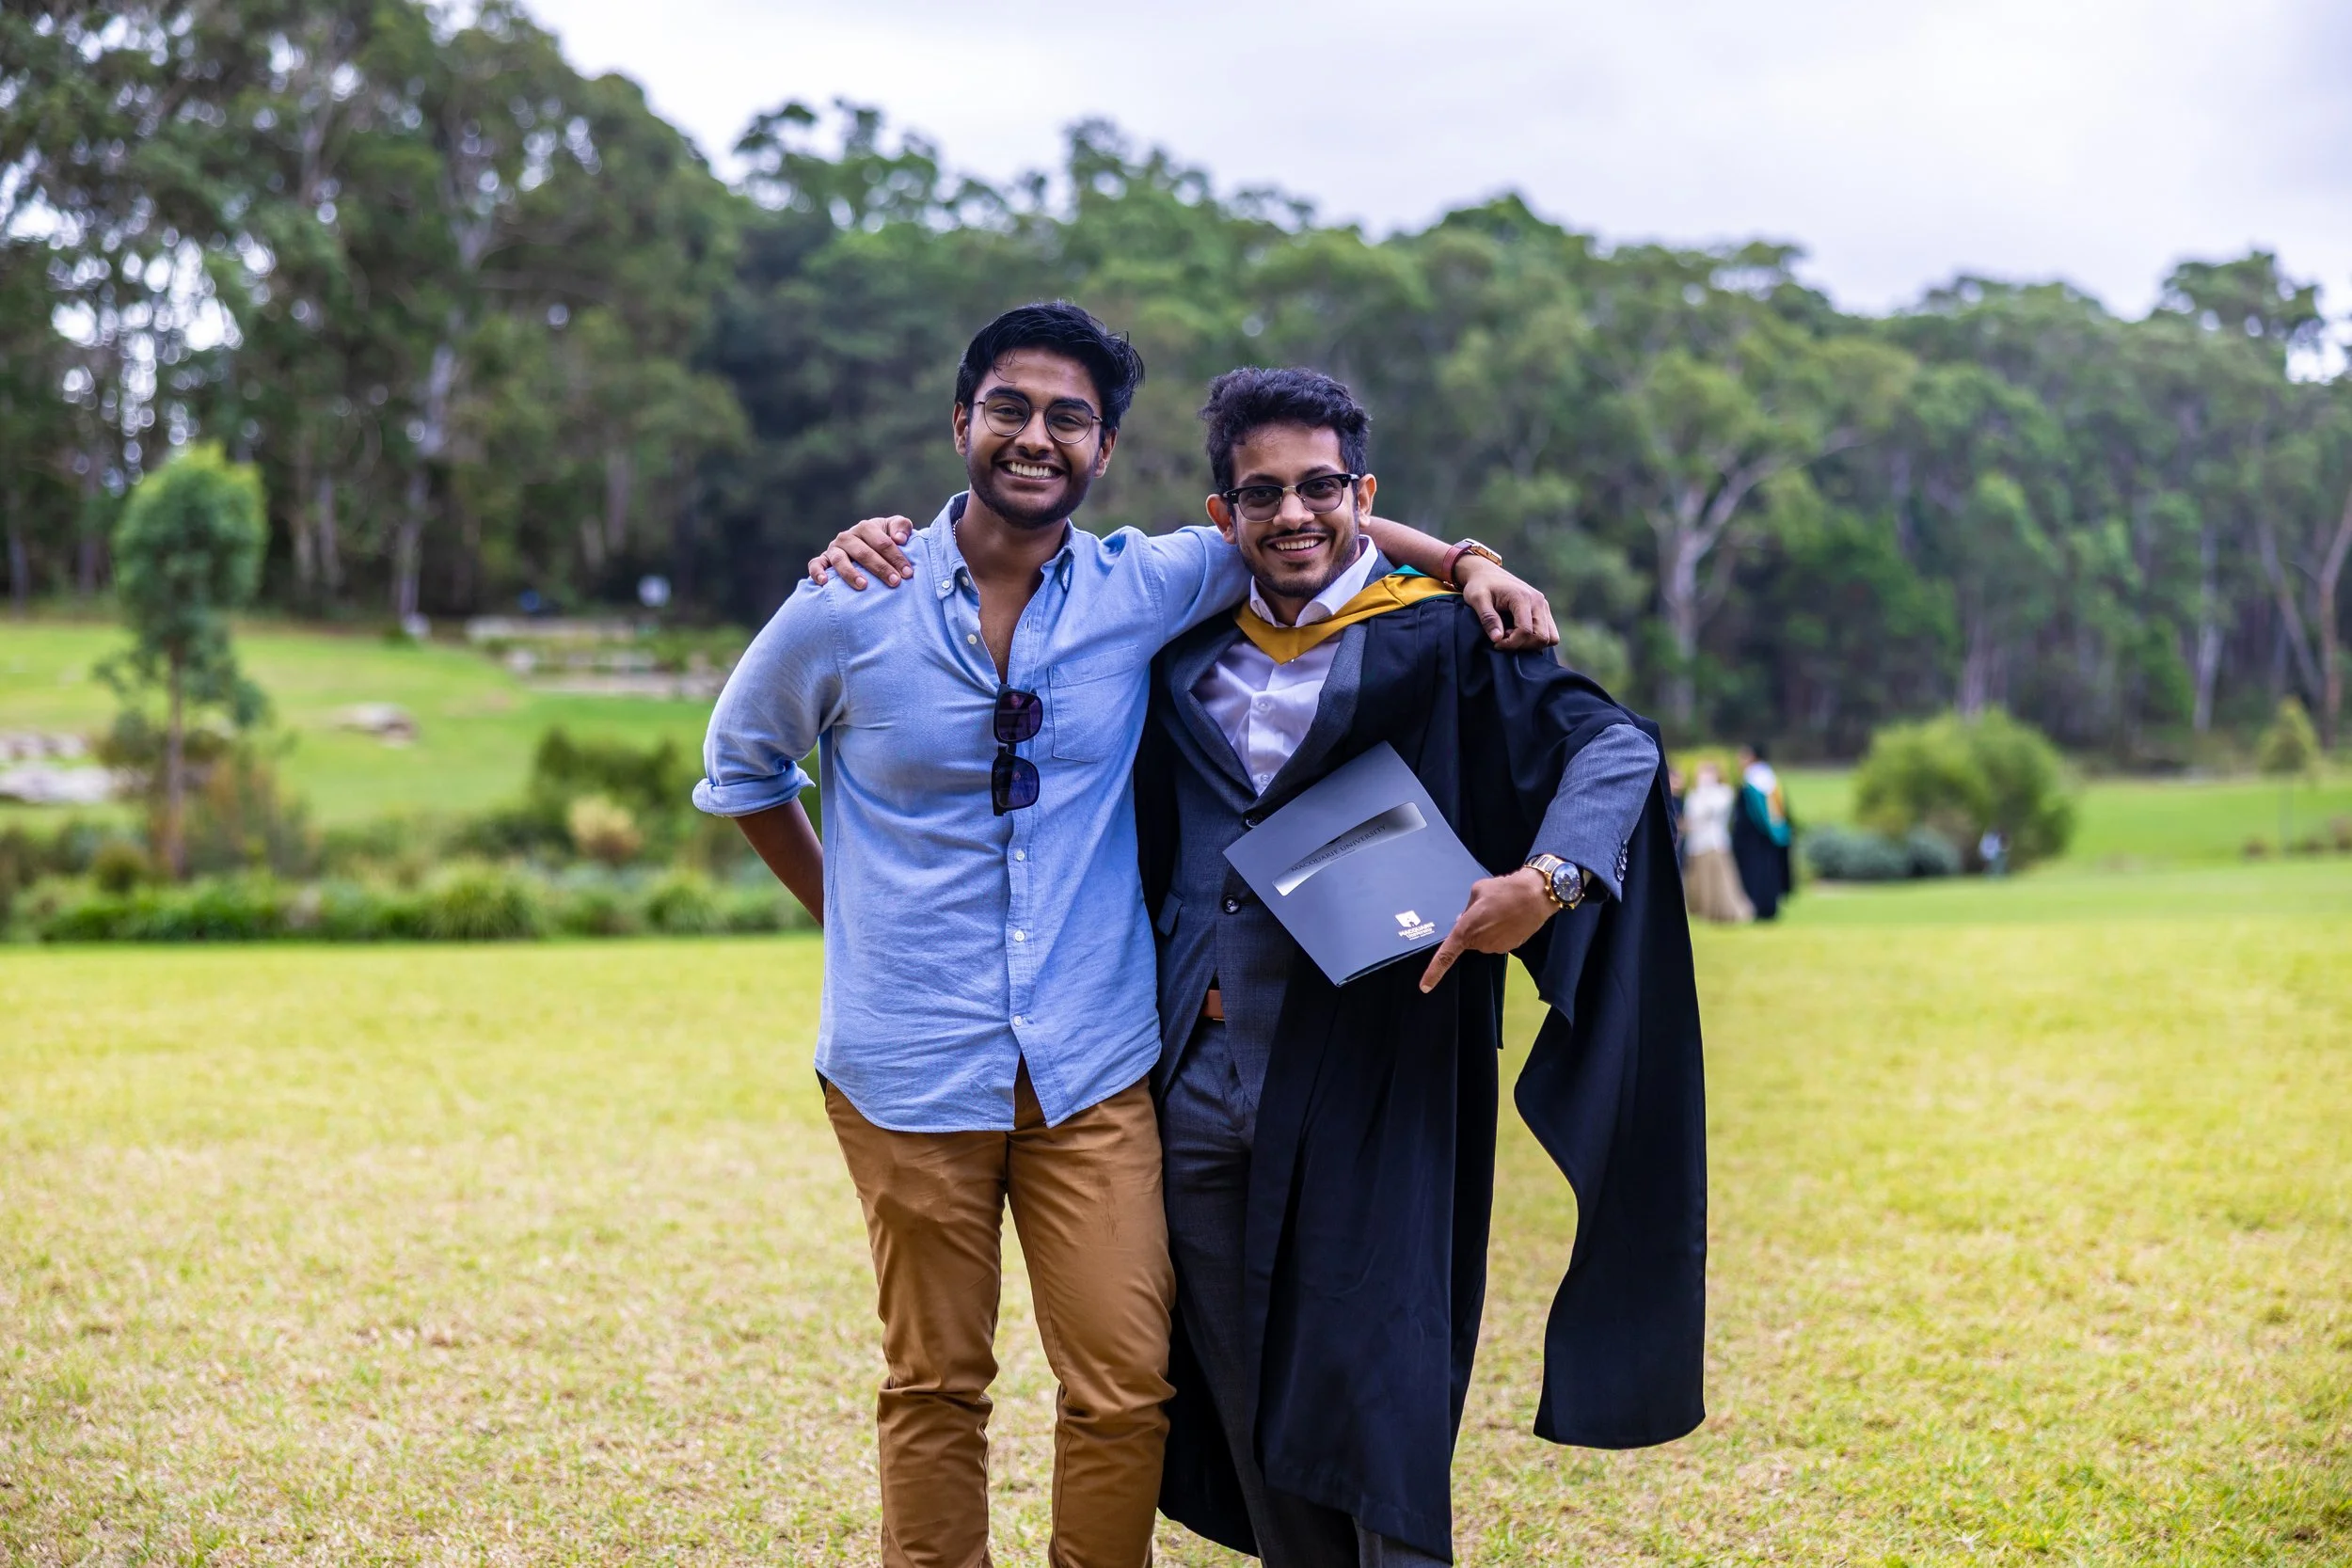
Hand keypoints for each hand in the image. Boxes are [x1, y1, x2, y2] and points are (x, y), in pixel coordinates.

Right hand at [809, 515, 915, 588]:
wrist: (866, 548)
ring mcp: (834, 549)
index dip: (896, 557)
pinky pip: (816, 564)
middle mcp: (848, 537)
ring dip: (850, 573)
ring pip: (839, 559)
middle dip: (880, 567)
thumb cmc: (884, 542)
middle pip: (863, 552)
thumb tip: (899, 539)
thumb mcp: (896, 530)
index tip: (908, 573)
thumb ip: (902, 527)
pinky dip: (817, 572)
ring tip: (863, 585)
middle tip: (894, 582)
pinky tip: (824, 582)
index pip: (882, 542)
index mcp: (866, 527)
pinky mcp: (823, 560)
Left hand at [1419, 868, 1559, 992]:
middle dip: (1473, 927)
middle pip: (1469, 940)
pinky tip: (1510, 917)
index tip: (1425, 987)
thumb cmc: (1503, 889)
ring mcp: (1496, 948)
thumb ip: (1467, 908)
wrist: (1536, 895)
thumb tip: (1463, 919)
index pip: (1446, 955)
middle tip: (1486, 908)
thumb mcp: (1477, 891)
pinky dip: (1501, 931)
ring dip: (1488, 928)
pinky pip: (1498, 941)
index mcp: (1466, 930)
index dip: (1434, 972)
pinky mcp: (1510, 948)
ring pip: (1484, 940)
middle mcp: (1480, 943)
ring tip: (1502, 910)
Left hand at [1455, 556, 1558, 650]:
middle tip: (1504, 640)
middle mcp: (1538, 601)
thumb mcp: (1477, 599)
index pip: (1525, 631)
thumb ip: (1488, 618)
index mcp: (1522, 597)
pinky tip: (1518, 632)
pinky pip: (1550, 633)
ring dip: (1532, 643)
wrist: (1487, 573)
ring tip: (1512, 636)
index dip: (1511, 643)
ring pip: (1551, 637)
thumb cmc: (1480, 585)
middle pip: (1542, 637)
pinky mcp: (1544, 609)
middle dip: (1523, 645)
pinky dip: (1536, 638)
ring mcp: (1544, 605)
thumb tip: (1497, 639)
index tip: (1496, 643)